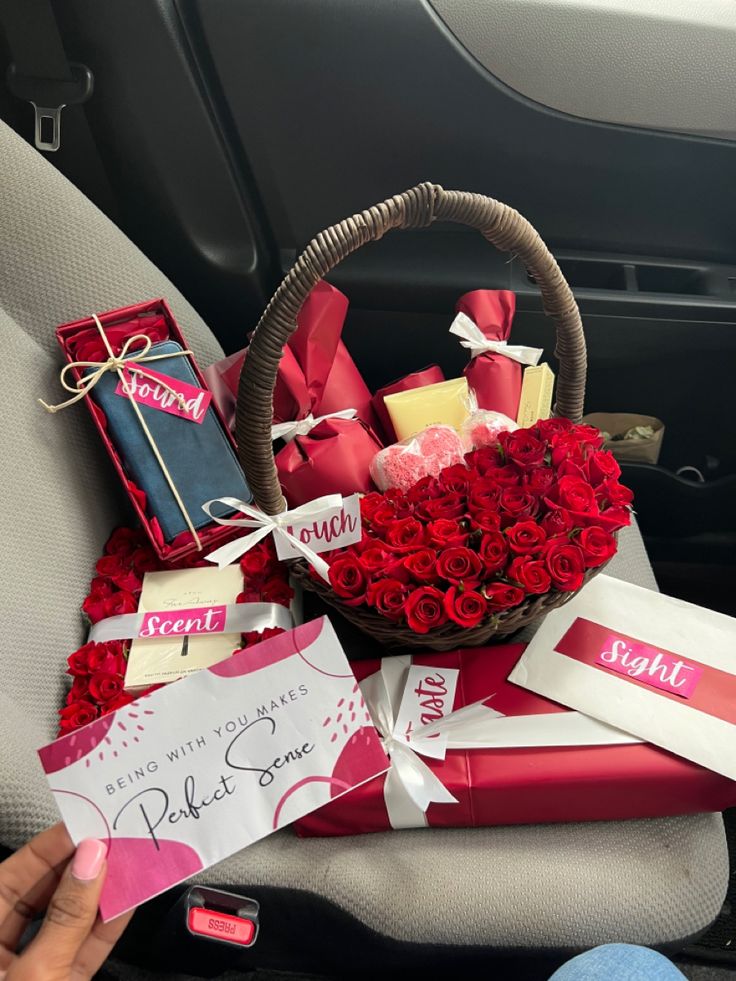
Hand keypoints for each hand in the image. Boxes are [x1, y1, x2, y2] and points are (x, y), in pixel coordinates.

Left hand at [0, 823, 132, 978]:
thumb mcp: (38, 974)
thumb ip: (66, 919)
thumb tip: (91, 863)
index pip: (9, 879)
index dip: (46, 850)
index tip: (81, 827)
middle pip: (38, 897)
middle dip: (77, 869)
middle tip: (108, 842)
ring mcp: (27, 973)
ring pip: (64, 923)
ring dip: (97, 896)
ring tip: (124, 865)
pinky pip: (80, 951)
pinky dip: (104, 929)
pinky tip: (126, 904)